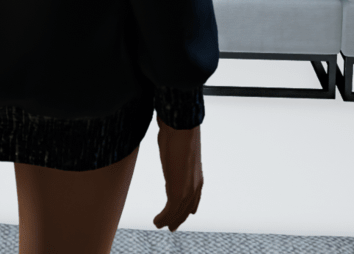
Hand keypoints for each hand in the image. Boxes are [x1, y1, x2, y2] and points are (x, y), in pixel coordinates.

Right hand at [153, 115, 202, 232]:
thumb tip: (168, 135)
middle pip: (186, 208)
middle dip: (178, 218)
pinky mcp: (178, 191)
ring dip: (168, 220)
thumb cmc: (177, 131)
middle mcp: (195, 185)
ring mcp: (188, 189)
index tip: (186, 214)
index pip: (194, 197)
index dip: (188, 207)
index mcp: (197, 174)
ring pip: (178, 212)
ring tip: (159, 224)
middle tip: (171, 227)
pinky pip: (170, 211)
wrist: (180, 126)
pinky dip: (163, 218)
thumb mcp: (177, 146)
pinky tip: (157, 221)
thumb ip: (175, 151)